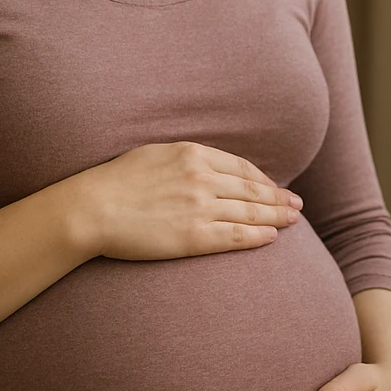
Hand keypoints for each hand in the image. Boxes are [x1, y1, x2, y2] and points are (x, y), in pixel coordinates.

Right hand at [68, 141, 301, 259]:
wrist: (92, 208)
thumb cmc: (117, 180)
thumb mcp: (156, 153)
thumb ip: (187, 158)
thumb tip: (209, 165)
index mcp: (194, 154)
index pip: (241, 167)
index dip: (263, 179)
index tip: (275, 186)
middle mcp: (202, 178)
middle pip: (252, 190)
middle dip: (278, 198)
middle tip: (297, 204)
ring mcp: (200, 208)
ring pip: (249, 213)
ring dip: (275, 217)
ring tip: (292, 220)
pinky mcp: (193, 237)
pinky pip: (235, 236)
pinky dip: (257, 236)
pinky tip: (271, 237)